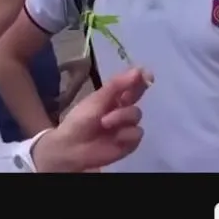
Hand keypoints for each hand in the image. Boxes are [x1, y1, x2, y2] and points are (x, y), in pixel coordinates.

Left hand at [31, 67, 152, 171]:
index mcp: (113, 96)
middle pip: (138, 95)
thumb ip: (117, 86)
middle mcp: (122, 108)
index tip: (146, 74)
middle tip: (135, 88)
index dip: (140, 77)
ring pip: (136, 114)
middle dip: (137, 91)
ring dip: (122, 116)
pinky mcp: (129, 142)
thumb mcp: (97, 99)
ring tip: (105, 122)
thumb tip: (138, 70)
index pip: (130, 83)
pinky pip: (137, 133)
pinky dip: (126, 134)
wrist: (72, 147)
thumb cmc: (80, 120)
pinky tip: (115, 137)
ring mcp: (127, 125)